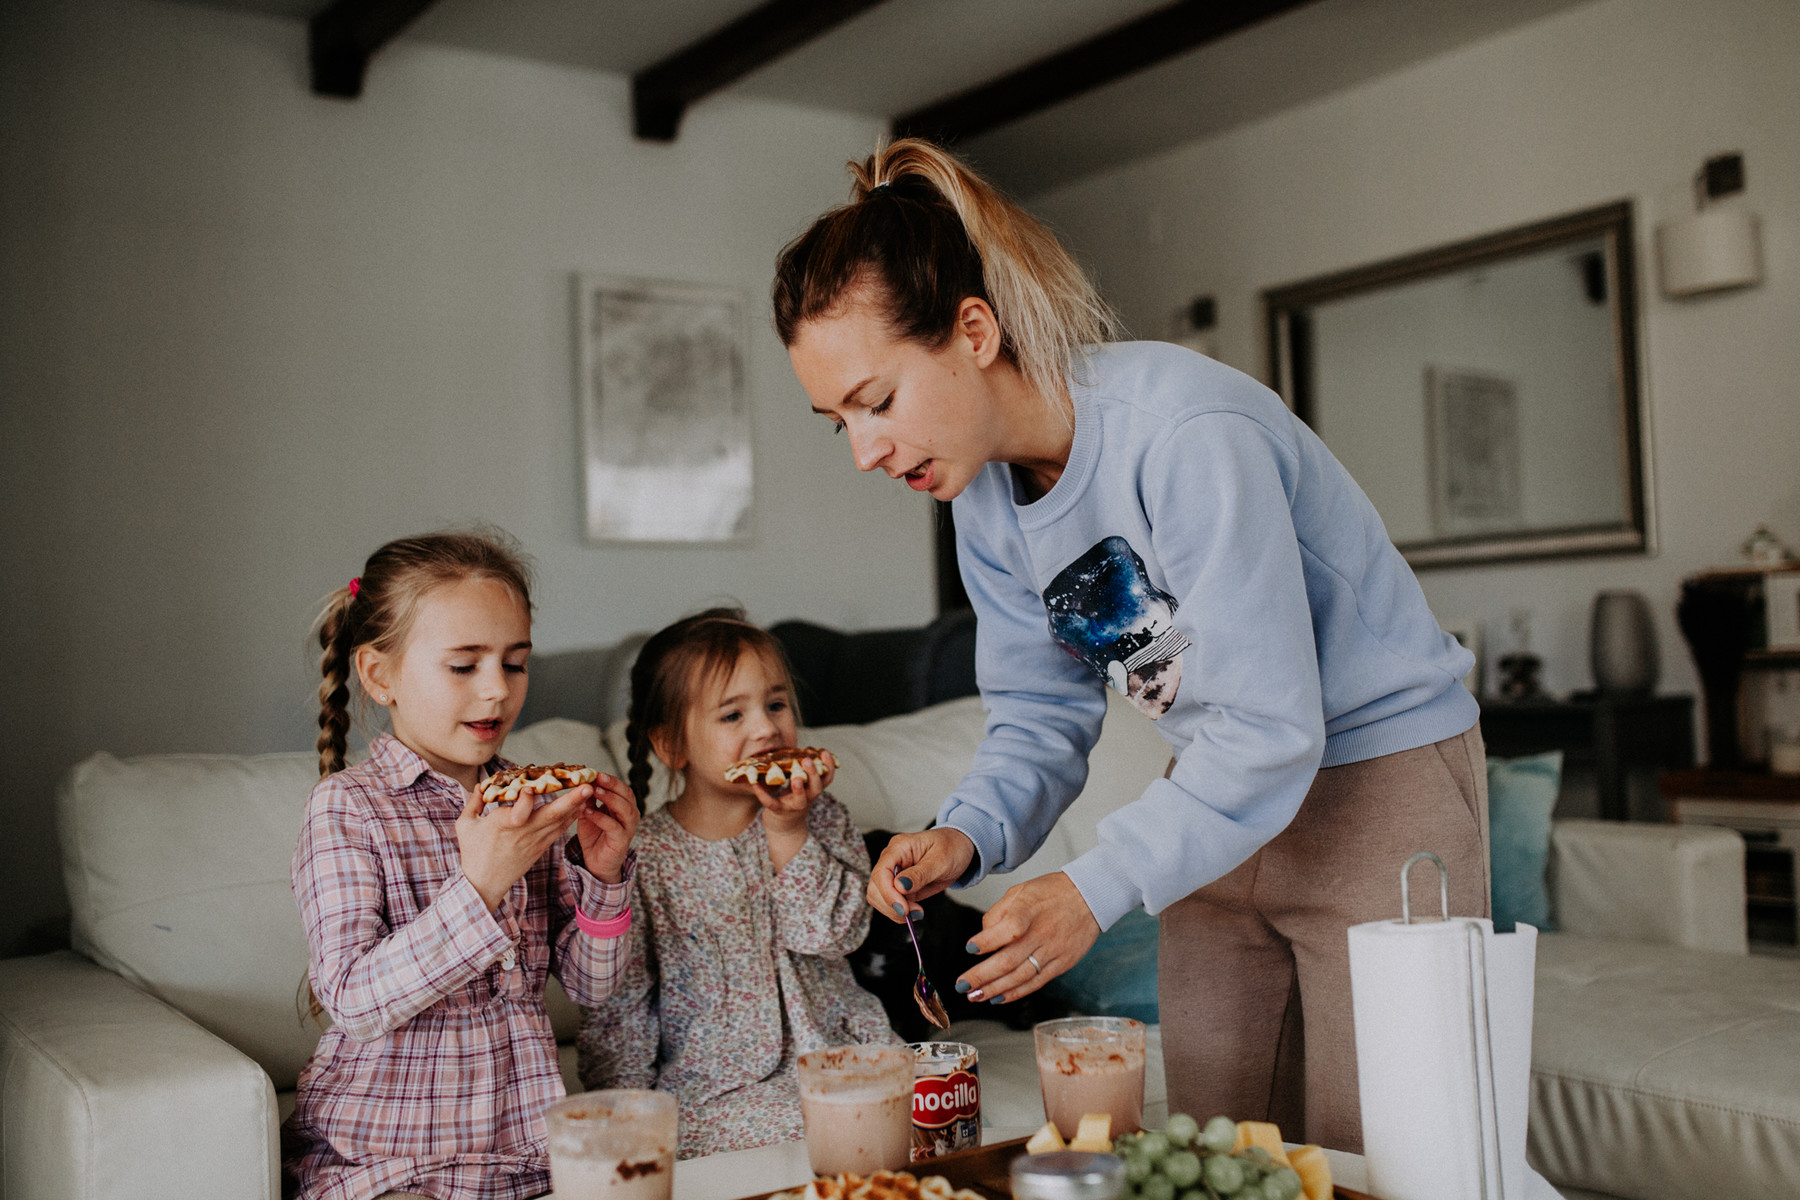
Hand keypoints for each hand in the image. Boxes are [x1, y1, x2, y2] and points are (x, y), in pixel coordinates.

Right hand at [457, 784, 600, 911]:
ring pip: (559, 822)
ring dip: (576, 806)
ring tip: (591, 790)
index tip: (529, 788)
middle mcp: (522, 833)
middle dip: (571, 800)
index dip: (525, 800)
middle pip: (550, 815)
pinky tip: (581, 806)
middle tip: (587, 786)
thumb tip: (480, 784)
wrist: (484, 884)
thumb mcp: (465, 825)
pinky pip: (558, 830)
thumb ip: (474, 802)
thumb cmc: (473, 853)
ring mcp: (534, 841)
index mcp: (502, 825)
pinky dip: (570, 818)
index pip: (519, 813)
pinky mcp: (541, 847)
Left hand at [574, 774, 639, 883]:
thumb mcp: (589, 814)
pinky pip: (614, 826)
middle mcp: (630, 815)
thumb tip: (583, 782)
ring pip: (625, 809)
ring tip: (595, 791)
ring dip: (610, 798)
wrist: (596, 863)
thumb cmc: (594, 836)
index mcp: (624, 806)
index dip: (611, 779)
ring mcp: (628, 828)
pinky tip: (588, 812)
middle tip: (598, 777)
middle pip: (627, 795)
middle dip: (613, 784)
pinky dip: (601, 818)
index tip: (596, 772)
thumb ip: (589, 800)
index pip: (622, 788)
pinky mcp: (622, 841)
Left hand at [749, 753, 832, 835]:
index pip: (826, 779)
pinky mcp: (778, 811)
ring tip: (795, 778)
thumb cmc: (793, 801)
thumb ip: (801, 773)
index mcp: (813, 790)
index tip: (825, 752)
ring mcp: (793, 807)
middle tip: (807, 760)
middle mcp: (807, 799)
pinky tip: (755, 784)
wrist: (785, 828)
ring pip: (800, 800)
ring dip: (799, 789)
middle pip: (816, 788)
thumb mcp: (802, 787)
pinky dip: (763, 795)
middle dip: (813, 774)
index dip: (828, 766)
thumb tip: (796, 750)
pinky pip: (771, 803)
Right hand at [867, 826, 975, 923]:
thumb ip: (920, 874)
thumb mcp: (941, 860)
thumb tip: (899, 887)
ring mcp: (894, 874)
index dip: (888, 893)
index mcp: (899, 847)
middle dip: (891, 905)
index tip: (904, 908)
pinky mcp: (899, 887)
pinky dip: (899, 912)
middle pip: (875, 887)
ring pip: (878, 898)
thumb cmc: (952, 847)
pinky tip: (916, 912)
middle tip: (914, 913)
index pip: (881, 872)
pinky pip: (891, 903)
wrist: (959, 848)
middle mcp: (892, 860)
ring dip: (894, 911)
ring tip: (917, 913)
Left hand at [957, 871, 1099, 1002]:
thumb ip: (998, 913)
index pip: (1008, 929)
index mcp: (1029, 911)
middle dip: (981, 976)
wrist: (1089, 897)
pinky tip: (998, 998)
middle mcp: (1041, 934)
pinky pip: (1036, 982)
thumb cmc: (1052, 892)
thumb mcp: (1020, 890)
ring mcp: (1052, 951)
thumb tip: (983, 938)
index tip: (970, 948)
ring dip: (995, 989)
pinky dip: (1016, 993)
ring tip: (975, 996)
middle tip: (962, 985)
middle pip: (1009, 960)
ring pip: (1020, 976)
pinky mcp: (1061, 964)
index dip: (987, 941)